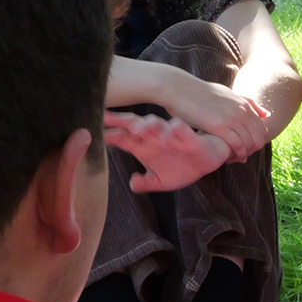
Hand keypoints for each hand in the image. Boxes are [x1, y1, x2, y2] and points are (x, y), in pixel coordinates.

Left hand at [104, 112, 231, 191]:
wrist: (208, 162)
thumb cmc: (181, 167)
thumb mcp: (161, 181)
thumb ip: (146, 183)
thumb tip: (132, 184)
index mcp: (144, 147)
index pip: (123, 138)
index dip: (110, 135)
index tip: (93, 131)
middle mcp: (155, 137)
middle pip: (134, 125)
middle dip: (121, 121)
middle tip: (107, 117)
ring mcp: (171, 135)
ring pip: (156, 124)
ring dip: (147, 125)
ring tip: (138, 128)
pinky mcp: (189, 136)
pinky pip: (181, 129)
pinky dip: (175, 130)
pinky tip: (169, 133)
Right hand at [155, 68, 270, 160]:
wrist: (180, 89)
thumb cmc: (200, 93)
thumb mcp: (228, 95)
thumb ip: (247, 104)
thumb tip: (266, 114)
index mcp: (244, 103)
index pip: (261, 127)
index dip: (255, 141)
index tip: (246, 148)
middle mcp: (242, 110)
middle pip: (258, 136)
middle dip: (252, 149)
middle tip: (242, 158)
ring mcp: (232, 118)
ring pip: (249, 142)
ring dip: (244, 154)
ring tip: (235, 160)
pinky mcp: (220, 126)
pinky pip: (237, 144)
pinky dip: (236, 154)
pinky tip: (230, 159)